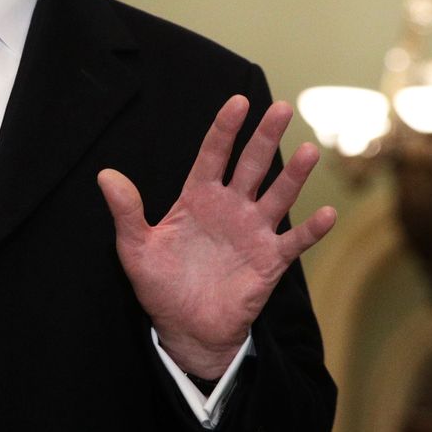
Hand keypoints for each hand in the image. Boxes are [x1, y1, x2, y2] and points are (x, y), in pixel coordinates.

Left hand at [98, 95, 335, 378]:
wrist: (186, 329)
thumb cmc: (161, 285)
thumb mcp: (135, 248)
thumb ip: (126, 211)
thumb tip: (105, 175)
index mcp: (198, 198)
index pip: (213, 155)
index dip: (225, 129)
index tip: (238, 102)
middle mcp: (231, 207)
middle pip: (252, 165)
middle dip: (266, 137)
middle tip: (282, 108)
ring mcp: (253, 232)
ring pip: (277, 196)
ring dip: (293, 176)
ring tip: (309, 151)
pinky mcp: (269, 260)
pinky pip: (294, 241)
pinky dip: (311, 229)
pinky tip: (327, 213)